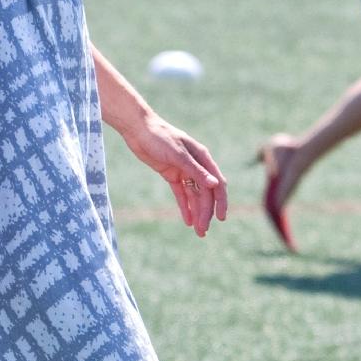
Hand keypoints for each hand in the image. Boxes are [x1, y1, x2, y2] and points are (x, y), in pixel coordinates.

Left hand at [120, 110, 227, 236]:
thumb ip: (196, 171)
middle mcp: (196, 165)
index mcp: (203, 158)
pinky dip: (184, 206)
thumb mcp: (178, 155)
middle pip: (205, 193)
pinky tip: (187, 220)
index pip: (217, 184)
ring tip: (197, 230)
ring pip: (194, 195)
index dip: (221, 202)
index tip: (221, 218)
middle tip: (202, 231)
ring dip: (196, 212)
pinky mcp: (171, 174)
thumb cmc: (160, 137)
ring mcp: (184, 170)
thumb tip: (215, 185)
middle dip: (205, 212)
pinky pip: (181, 193)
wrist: (138, 129)